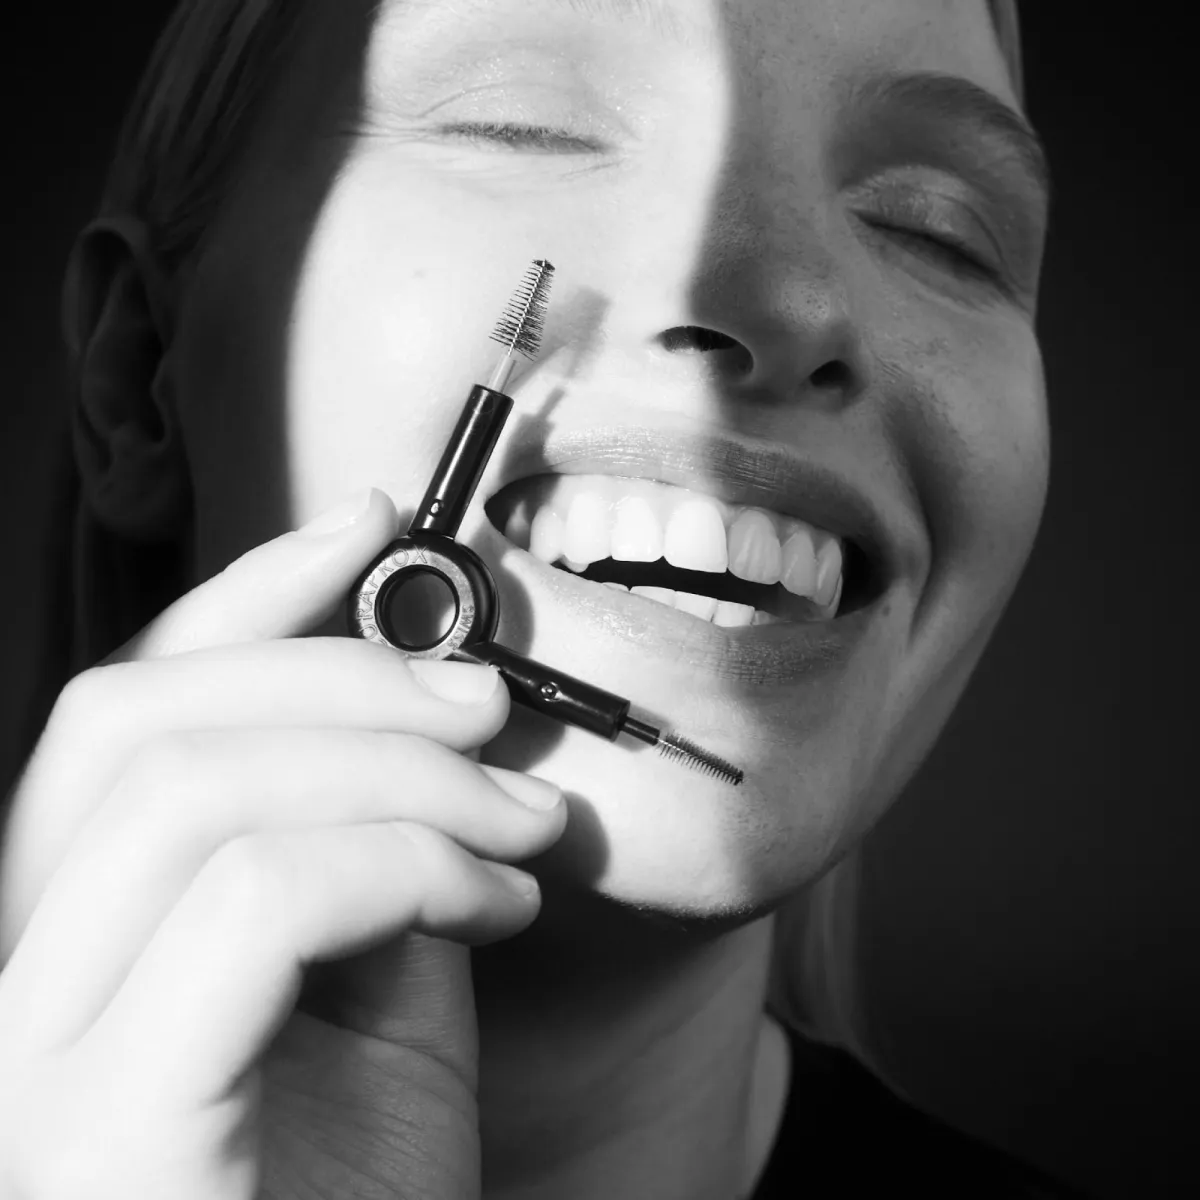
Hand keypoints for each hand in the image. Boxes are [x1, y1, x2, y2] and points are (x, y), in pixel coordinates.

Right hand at [0, 489, 566, 1198]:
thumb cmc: (366, 1197)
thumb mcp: (387, 990)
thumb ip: (385, 851)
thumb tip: (440, 709)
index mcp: (85, 939)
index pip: (124, 710)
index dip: (245, 591)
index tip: (373, 523)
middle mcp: (20, 988)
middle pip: (137, 724)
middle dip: (341, 672)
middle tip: (489, 697)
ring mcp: (38, 1060)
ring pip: (192, 790)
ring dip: (399, 770)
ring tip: (523, 819)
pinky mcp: (104, 1124)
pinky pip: (252, 901)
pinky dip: (406, 863)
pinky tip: (497, 906)